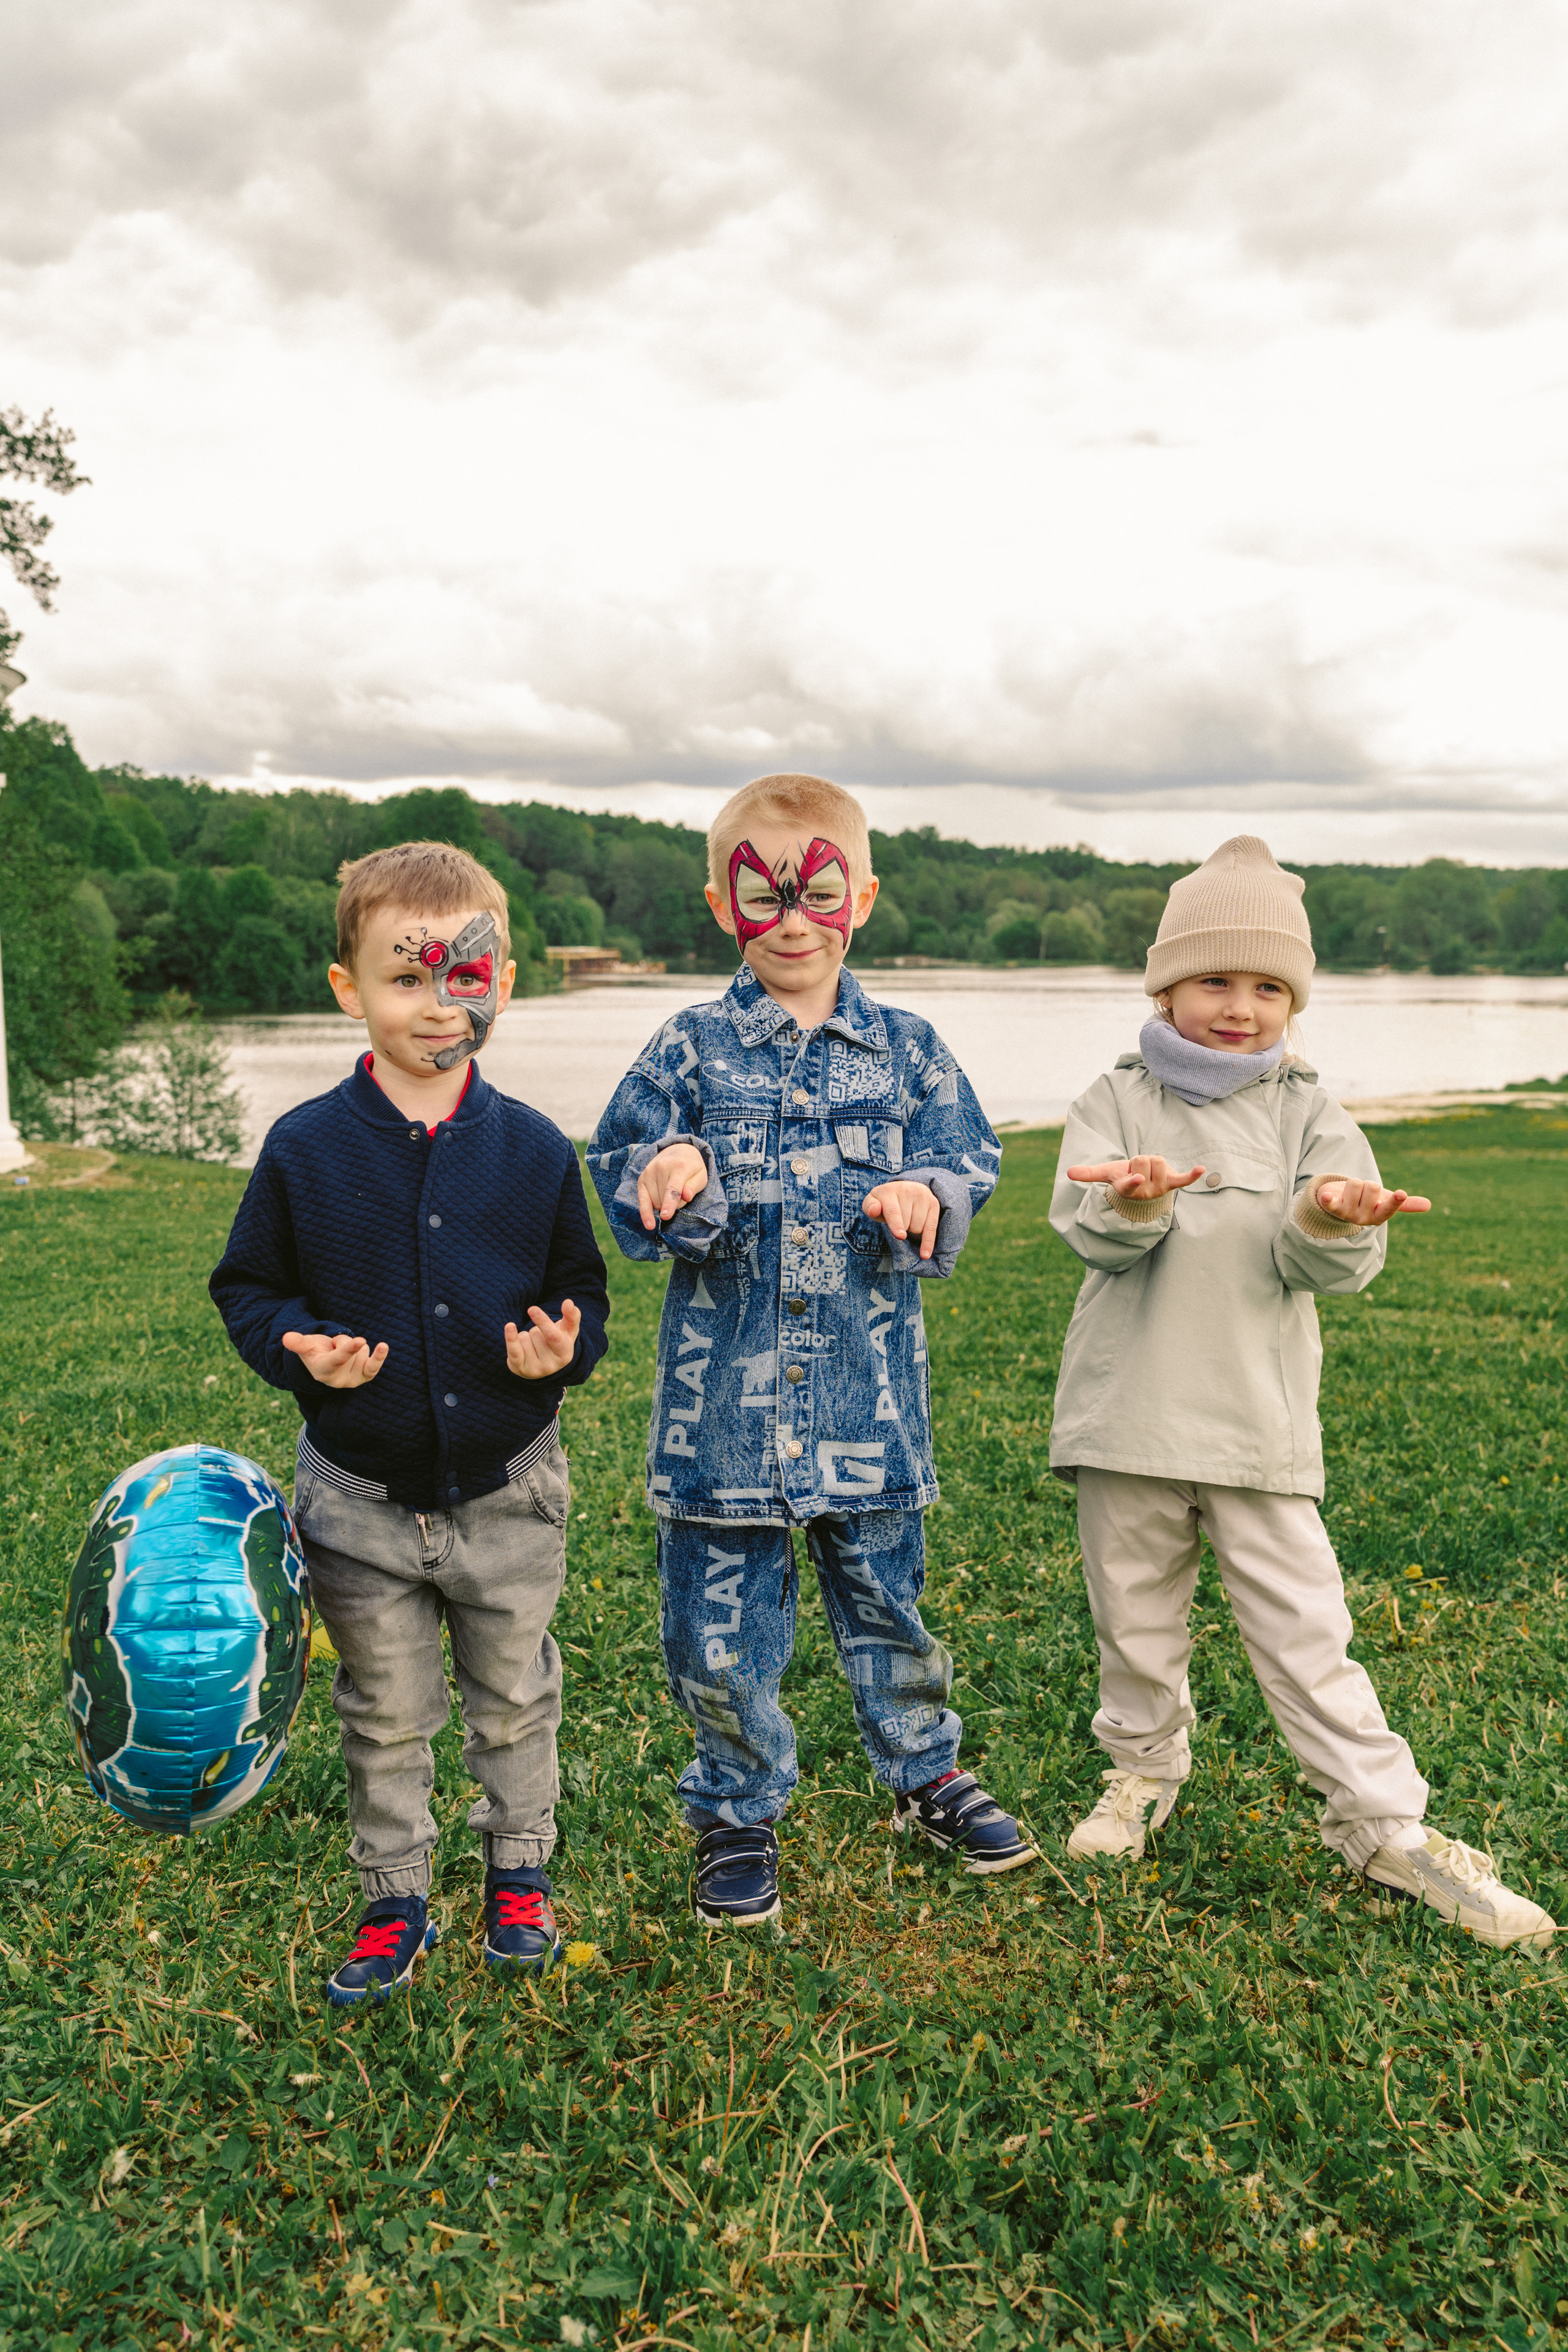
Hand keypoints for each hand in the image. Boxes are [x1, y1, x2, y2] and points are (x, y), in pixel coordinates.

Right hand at [282, 1331, 387, 1387]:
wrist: (326, 1364)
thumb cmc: (314, 1352)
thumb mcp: (305, 1346)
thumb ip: (298, 1343)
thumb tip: (286, 1338)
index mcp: (323, 1371)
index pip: (338, 1358)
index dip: (348, 1349)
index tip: (361, 1339)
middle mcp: (339, 1379)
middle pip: (348, 1346)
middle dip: (341, 1340)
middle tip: (331, 1347)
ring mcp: (354, 1379)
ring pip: (361, 1348)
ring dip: (353, 1345)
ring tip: (342, 1353)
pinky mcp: (366, 1376)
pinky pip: (375, 1365)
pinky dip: (379, 1355)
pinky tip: (383, 1347)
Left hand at [505, 1299, 581, 1377]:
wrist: (541, 1365)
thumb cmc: (557, 1342)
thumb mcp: (568, 1330)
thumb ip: (571, 1316)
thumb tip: (569, 1303)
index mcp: (565, 1355)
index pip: (553, 1336)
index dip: (542, 1322)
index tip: (532, 1309)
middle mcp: (551, 1366)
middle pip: (536, 1333)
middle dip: (536, 1328)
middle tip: (540, 1334)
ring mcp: (535, 1370)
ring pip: (524, 1338)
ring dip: (527, 1336)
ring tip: (533, 1345)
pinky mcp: (520, 1369)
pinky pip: (514, 1350)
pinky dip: (511, 1337)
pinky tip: (509, 1326)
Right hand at [637, 1143, 707, 1230]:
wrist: (676, 1150)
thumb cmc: (691, 1168)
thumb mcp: (701, 1176)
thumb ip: (694, 1187)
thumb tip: (686, 1196)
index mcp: (679, 1166)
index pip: (673, 1188)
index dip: (670, 1203)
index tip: (665, 1216)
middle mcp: (661, 1168)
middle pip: (666, 1200)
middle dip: (675, 1204)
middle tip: (682, 1192)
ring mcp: (649, 1172)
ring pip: (656, 1203)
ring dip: (664, 1205)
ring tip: (671, 1192)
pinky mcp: (642, 1179)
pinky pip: (642, 1201)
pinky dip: (646, 1213)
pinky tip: (649, 1224)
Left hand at [862, 1180, 941, 1258]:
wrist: (903, 1190)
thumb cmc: (884, 1203)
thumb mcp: (872, 1204)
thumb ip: (870, 1208)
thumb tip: (874, 1210)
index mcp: (889, 1190)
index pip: (893, 1211)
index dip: (896, 1225)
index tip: (900, 1236)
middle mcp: (908, 1189)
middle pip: (906, 1222)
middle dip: (900, 1228)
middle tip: (897, 1219)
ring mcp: (922, 1195)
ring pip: (918, 1227)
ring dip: (911, 1229)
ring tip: (907, 1218)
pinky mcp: (933, 1203)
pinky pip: (931, 1228)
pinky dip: (928, 1242)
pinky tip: (925, 1254)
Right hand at [1067, 1156, 1205, 1200]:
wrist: (1142, 1192)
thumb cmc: (1123, 1180)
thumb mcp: (1107, 1175)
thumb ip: (1088, 1174)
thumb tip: (1068, 1173)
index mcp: (1128, 1189)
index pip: (1129, 1184)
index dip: (1133, 1180)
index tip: (1137, 1179)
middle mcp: (1145, 1192)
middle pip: (1145, 1159)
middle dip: (1141, 1160)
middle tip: (1137, 1171)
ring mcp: (1160, 1189)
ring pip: (1159, 1160)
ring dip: (1153, 1162)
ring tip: (1148, 1172)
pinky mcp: (1172, 1184)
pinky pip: (1183, 1180)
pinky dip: (1192, 1175)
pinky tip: (1201, 1169)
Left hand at [1315, 1178, 1431, 1225]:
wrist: (1341, 1203)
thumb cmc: (1367, 1202)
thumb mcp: (1385, 1202)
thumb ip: (1405, 1204)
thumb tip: (1429, 1205)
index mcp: (1379, 1216)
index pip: (1389, 1209)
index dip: (1395, 1201)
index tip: (1401, 1193)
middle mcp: (1363, 1219)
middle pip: (1372, 1186)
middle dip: (1367, 1183)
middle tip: (1362, 1192)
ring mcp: (1347, 1214)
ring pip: (1356, 1183)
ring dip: (1353, 1183)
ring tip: (1350, 1192)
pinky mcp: (1332, 1207)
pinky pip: (1330, 1202)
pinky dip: (1327, 1199)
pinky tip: (1326, 1197)